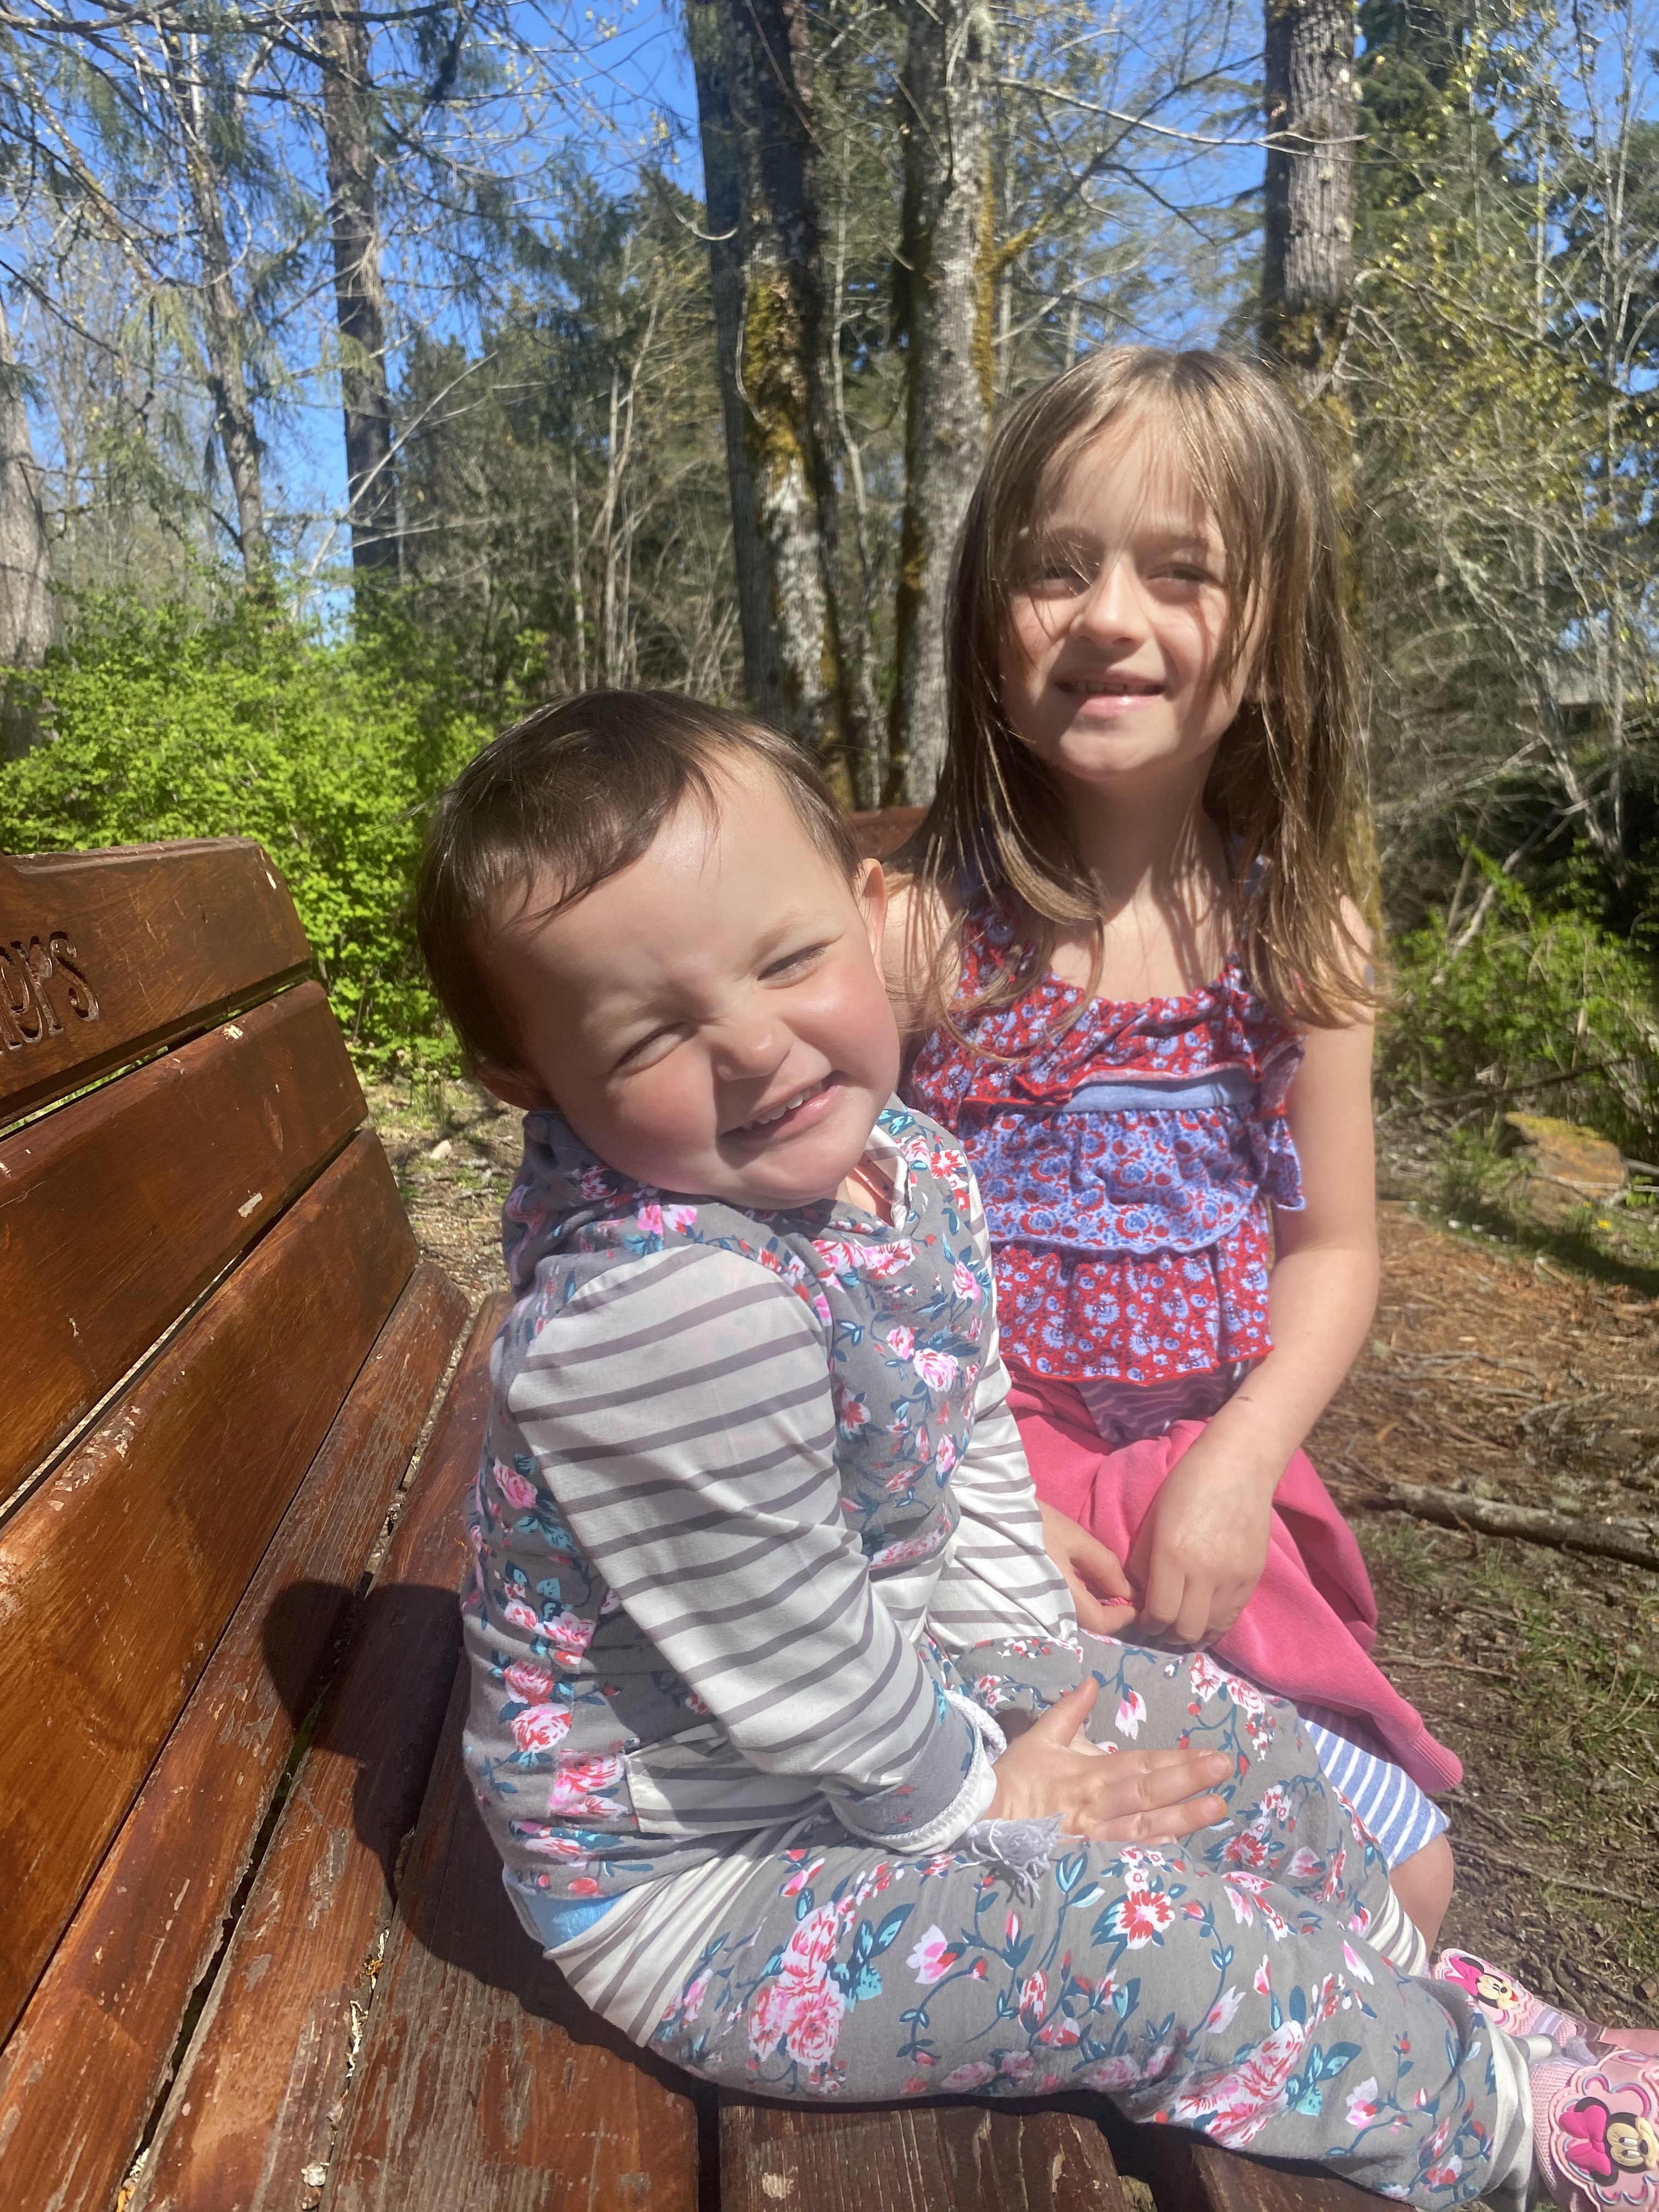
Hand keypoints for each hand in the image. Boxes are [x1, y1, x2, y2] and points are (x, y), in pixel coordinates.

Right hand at [985, 1678, 1230, 1841]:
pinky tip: (1179, 1846)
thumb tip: (1093, 1683)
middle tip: (1224, 1770)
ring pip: (1146, 1826)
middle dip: (1189, 1781)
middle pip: (1149, 1791)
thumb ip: (1070, 1711)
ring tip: (1216, 1809)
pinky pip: (1127, 1853)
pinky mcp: (1090, 1856)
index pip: (1141, 1764)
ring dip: (1183, 1818)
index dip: (1177, 1760)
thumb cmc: (1017, 1777)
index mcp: (1089, 1772)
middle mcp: (1099, 1803)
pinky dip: (1153, 1849)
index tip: (1211, 1755)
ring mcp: (1097, 1834)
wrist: (986, 1818)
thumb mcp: (1040, 1737)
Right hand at [1037, 1501, 1137, 1635]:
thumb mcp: (1074, 1539)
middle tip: (1128, 1596)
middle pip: (1089, 1624)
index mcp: (1063, 1599)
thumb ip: (1104, 1567)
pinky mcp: (1029, 1598)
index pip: (1103, 1623)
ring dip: (1096, 1607)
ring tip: (1110, 1588)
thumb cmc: (1034, 1526)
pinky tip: (1085, 1585)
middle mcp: (1050, 1611)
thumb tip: (1129, 1593)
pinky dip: (1079, 1601)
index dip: (1126, 1616)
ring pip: (1075, 1617)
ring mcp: (1037, 1607)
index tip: (1140, 1602)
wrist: (987, 1517)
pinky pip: (1062, 1608)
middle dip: (1112, 1614)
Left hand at [1125, 1433, 1277, 1647]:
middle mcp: (1204, 1573)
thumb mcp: (1153, 1521)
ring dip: (1193, 1634)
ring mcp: (1233, 1578)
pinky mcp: (1253, 1578)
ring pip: (1211, 1629)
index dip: (1147, 1624)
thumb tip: (1138, 1596)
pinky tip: (1205, 1618)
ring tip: (1183, 1626)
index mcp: (1173, 1556)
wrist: (1238, 1468)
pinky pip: (1232, 1617)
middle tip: (1160, 1627)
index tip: (1143, 1619)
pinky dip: (1216, 1624)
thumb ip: (1142, 1563)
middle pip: (1185, 1630)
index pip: (1159, 1614)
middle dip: (1167, 1635)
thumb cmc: (1187, 1486)